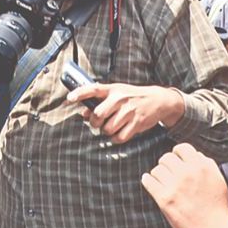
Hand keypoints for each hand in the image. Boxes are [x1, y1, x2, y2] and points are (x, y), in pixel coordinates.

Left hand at [68, 83, 183, 143]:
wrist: (157, 100)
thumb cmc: (132, 96)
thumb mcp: (117, 94)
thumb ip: (99, 102)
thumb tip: (82, 114)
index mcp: (113, 89)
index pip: (93, 89)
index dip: (80, 93)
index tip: (69, 98)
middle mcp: (120, 99)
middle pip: (98, 115)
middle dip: (95, 122)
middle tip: (99, 123)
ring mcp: (129, 111)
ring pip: (108, 129)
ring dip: (107, 131)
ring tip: (112, 126)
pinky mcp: (137, 123)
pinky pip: (119, 137)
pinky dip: (116, 138)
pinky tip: (120, 132)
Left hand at [142, 143, 227, 227]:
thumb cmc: (218, 206)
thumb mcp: (218, 179)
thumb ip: (207, 163)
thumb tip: (195, 154)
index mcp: (201, 166)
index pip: (182, 148)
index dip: (178, 153)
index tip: (177, 159)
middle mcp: (187, 173)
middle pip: (166, 158)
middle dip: (167, 164)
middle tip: (169, 172)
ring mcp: (175, 186)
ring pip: (157, 169)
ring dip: (159, 174)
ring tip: (162, 180)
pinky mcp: (164, 199)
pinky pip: (149, 182)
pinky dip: (147, 180)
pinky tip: (149, 181)